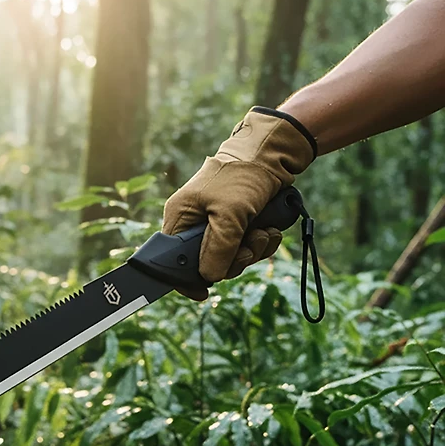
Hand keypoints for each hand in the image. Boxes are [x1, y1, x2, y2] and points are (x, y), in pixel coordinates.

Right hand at [162, 107, 316, 299]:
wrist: (273, 153)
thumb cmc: (242, 176)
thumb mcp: (229, 215)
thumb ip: (217, 249)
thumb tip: (209, 278)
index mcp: (180, 218)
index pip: (172, 260)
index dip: (186, 279)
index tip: (203, 292)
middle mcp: (195, 224)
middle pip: (207, 264)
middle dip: (232, 260)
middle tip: (248, 247)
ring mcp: (218, 225)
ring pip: (231, 258)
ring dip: (252, 251)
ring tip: (263, 232)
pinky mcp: (239, 224)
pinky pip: (247, 249)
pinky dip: (262, 243)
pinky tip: (269, 229)